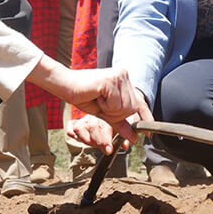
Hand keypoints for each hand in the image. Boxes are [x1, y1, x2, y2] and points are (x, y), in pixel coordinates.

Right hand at [27, 57, 145, 143]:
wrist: (64, 84)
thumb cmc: (82, 95)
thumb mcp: (104, 112)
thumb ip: (120, 122)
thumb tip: (133, 138)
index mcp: (124, 79)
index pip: (140, 101)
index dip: (145, 117)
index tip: (148, 134)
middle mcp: (124, 75)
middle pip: (132, 109)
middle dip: (116, 115)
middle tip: (101, 105)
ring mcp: (119, 76)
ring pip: (124, 108)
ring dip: (109, 110)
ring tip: (97, 99)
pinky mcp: (111, 80)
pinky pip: (114, 105)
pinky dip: (104, 106)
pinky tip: (96, 96)